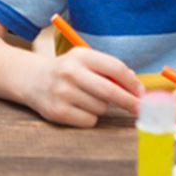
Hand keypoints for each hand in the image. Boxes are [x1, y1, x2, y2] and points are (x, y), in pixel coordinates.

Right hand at [23, 47, 142, 127]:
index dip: (132, 83)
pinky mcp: (58, 112)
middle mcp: (70, 72)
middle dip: (129, 101)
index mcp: (80, 55)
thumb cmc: (68, 71)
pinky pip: (90, 120)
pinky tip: (78, 108)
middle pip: (110, 91)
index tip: (141, 92)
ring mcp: (62, 92)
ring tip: (87, 98)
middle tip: (139, 108)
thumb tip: (135, 85)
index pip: (115, 68)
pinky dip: (90, 117)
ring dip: (102, 107)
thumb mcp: (85, 61)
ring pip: (101, 107)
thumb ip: (109, 69)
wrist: (33, 79)